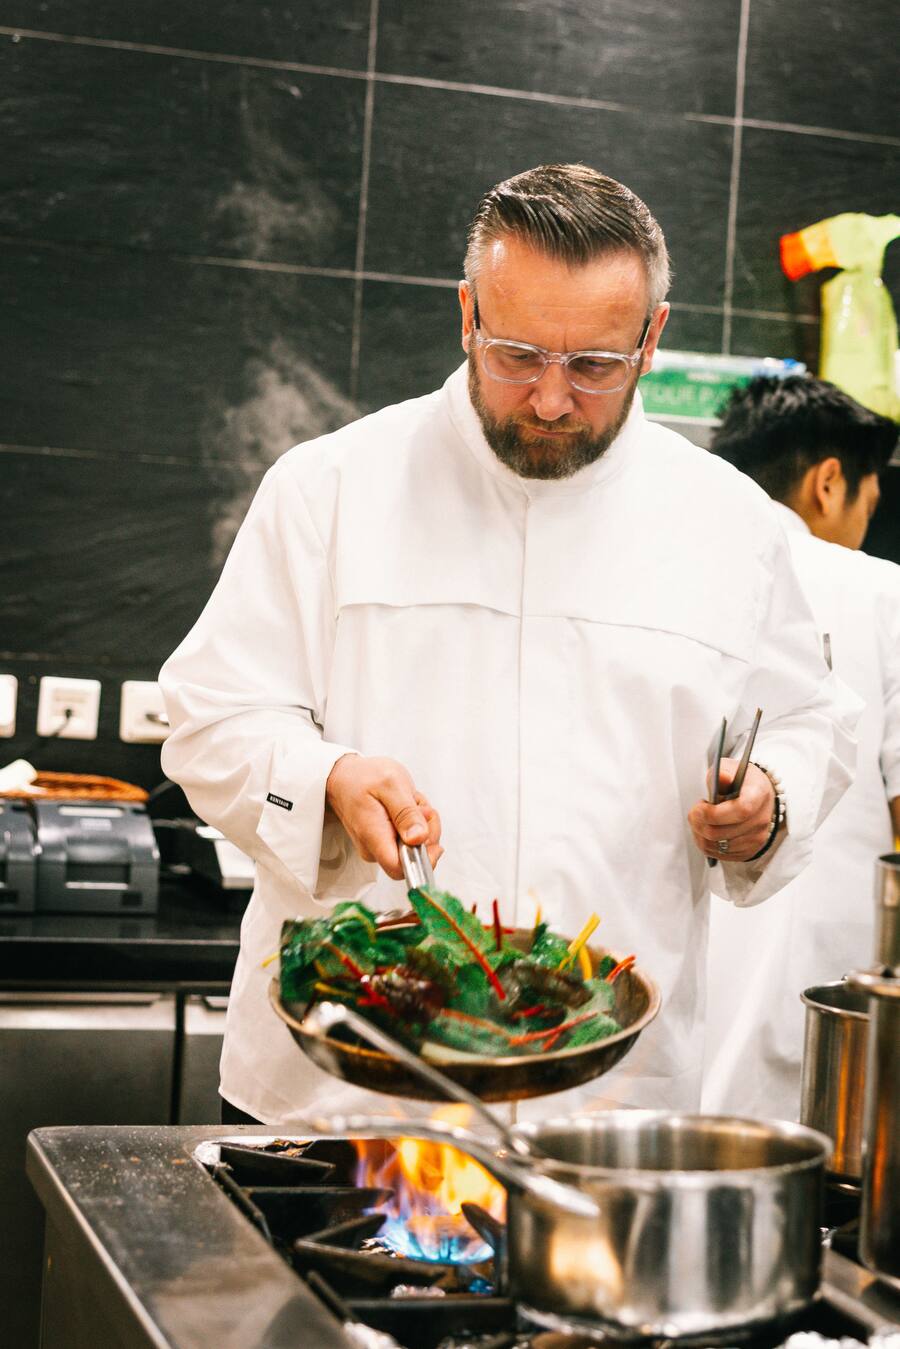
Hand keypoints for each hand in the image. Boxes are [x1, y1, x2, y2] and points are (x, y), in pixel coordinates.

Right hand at [325, 754, 443, 880]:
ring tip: (409, 800)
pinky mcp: (385, 841)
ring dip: (422, 822)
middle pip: (414, 857)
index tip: (428, 833)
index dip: (423, 858)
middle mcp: (375, 849)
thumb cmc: (364, 777)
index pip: (400, 869)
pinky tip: (406, 805)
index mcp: (374, 837)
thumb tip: (419, 838)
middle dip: (427, 830)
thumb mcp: (391, 785)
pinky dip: (416, 820)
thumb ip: (406, 813)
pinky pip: (410, 838)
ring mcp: (379, 846)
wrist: (344, 776)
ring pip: (416, 846)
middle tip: (418, 806)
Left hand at [687, 759, 774, 862]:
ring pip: (716, 846)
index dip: (714, 813)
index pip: (740, 811)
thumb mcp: (731, 769)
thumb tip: (722, 777)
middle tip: (695, 811)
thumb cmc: (742, 781)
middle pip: (721, 833)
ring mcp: (756, 839)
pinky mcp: (749, 851)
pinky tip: (707, 828)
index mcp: (759, 795)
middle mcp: (761, 820)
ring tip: (702, 819)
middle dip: (698, 823)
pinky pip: (719, 854)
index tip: (699, 806)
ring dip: (700, 833)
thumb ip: (722, 774)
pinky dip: (706, 843)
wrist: (759, 794)